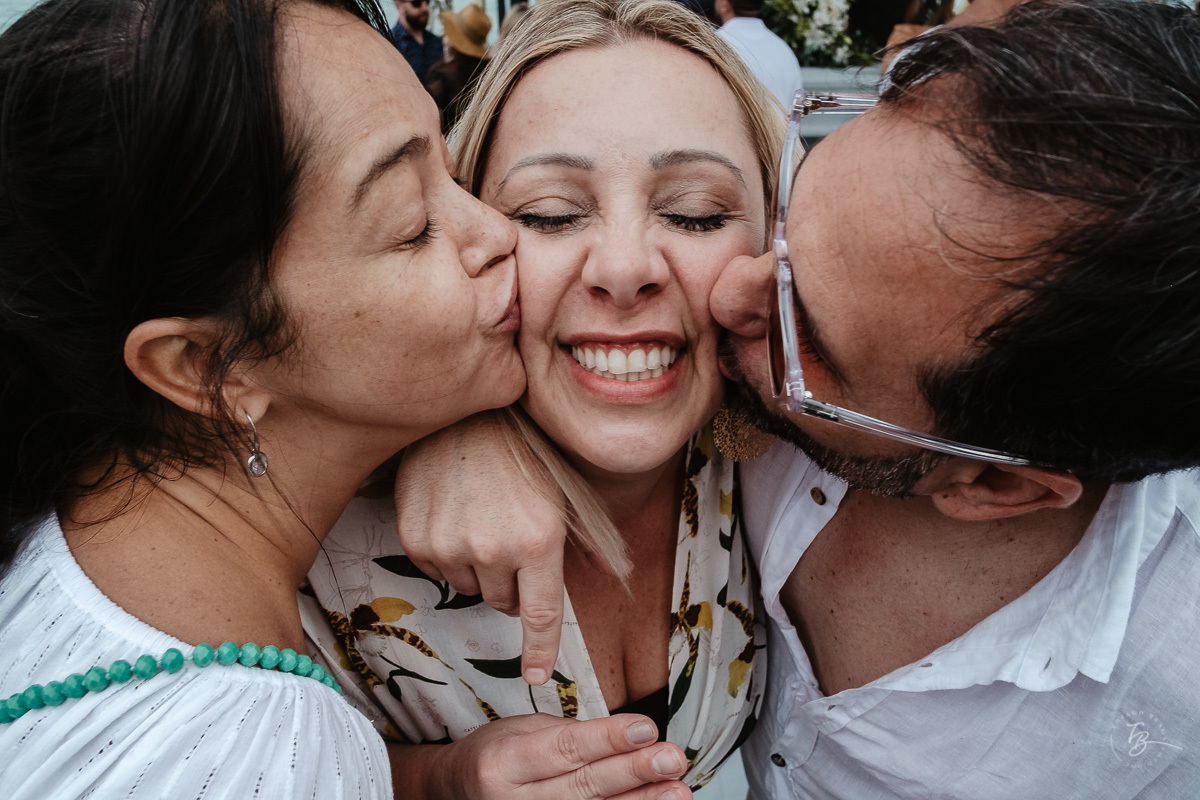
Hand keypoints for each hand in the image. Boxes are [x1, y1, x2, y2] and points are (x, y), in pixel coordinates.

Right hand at [395, 410, 570, 684]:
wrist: (467, 412)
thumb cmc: (526, 450)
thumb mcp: (567, 490)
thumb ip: (589, 537)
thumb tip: (614, 573)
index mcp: (539, 539)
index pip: (540, 614)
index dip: (539, 650)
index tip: (537, 677)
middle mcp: (494, 548)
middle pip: (502, 602)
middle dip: (511, 583)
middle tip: (511, 541)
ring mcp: (450, 543)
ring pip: (468, 586)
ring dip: (478, 568)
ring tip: (482, 518)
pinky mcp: (415, 534)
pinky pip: (434, 568)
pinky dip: (446, 552)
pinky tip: (455, 514)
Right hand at [431, 713, 691, 799]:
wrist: (456, 793)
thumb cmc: (496, 755)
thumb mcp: (521, 731)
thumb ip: (570, 736)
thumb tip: (629, 737)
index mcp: (503, 763)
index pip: (564, 750)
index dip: (607, 740)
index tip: (646, 728)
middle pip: (583, 787)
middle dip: (633, 773)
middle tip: (672, 758)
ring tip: (677, 791)